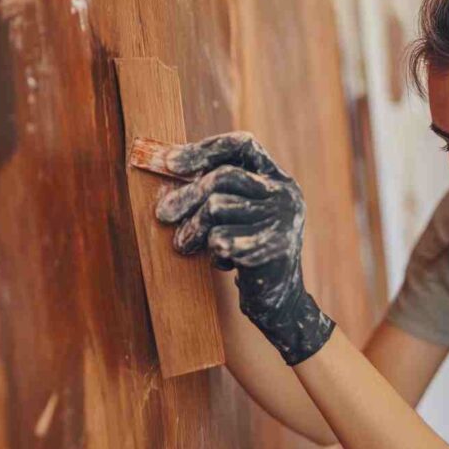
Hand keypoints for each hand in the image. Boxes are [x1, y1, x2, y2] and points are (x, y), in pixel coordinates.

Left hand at [151, 131, 334, 365]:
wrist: (281, 303)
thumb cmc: (249, 253)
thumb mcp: (241, 214)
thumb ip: (219, 188)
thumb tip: (166, 163)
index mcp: (279, 180)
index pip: (242, 145)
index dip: (204, 150)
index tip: (170, 163)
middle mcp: (286, 195)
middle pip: (222, 177)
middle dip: (186, 195)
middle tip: (162, 214)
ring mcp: (282, 221)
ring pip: (215, 207)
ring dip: (193, 229)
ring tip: (186, 245)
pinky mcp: (272, 248)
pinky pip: (220, 239)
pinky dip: (212, 253)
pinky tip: (222, 263)